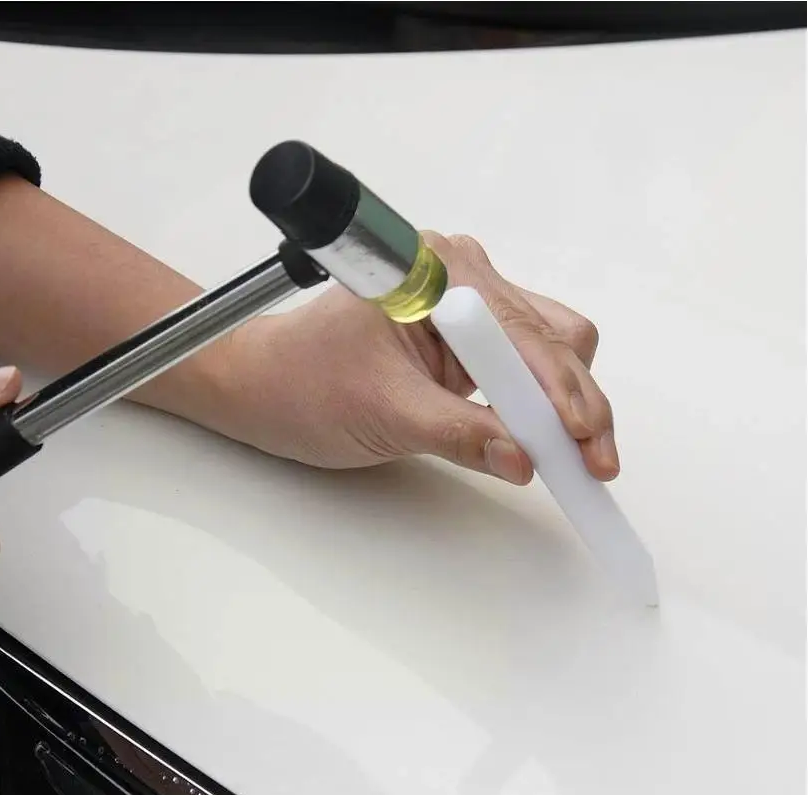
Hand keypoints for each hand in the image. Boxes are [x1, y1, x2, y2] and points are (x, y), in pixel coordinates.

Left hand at [187, 234, 617, 484]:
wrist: (263, 388)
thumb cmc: (300, 383)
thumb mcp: (381, 414)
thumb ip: (457, 433)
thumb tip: (522, 458)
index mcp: (435, 272)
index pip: (524, 333)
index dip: (561, 391)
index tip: (581, 442)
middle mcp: (459, 277)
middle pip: (553, 336)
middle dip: (575, 403)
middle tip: (590, 464)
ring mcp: (466, 306)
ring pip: (549, 351)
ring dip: (563, 406)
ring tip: (571, 458)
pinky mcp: (466, 339)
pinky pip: (525, 367)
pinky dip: (539, 407)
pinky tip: (544, 440)